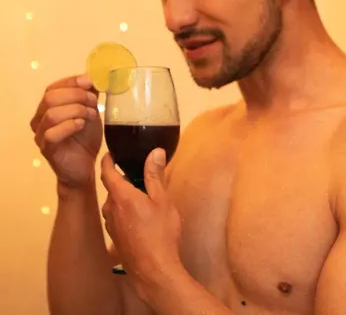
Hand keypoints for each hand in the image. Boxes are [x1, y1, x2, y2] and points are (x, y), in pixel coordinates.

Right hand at [30, 75, 102, 188]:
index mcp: (49, 107)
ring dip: (76, 110)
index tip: (89, 81)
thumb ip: (89, 97)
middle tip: (93, 102)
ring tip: (91, 115)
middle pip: (50, 98)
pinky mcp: (47, 149)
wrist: (85, 166)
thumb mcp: (90, 112)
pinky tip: (81, 125)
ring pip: (51, 114)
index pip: (53, 88)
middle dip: (76, 96)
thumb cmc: (85, 138)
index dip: (71, 82)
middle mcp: (40, 119)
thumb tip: (94, 79)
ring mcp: (41, 135)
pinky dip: (69, 125)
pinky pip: (51, 134)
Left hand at [100, 148, 181, 282]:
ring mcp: (111, 225)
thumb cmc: (160, 234)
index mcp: (121, 196)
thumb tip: (155, 152)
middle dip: (122, 179)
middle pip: (112, 188)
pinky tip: (139, 217)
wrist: (153, 270)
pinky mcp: (115, 238)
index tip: (110, 153)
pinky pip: (116, 217)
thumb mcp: (162, 200)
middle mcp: (111, 209)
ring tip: (141, 196)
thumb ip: (155, 175)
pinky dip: (124, 210)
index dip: (107, 160)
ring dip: (123, 196)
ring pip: (114, 204)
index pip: (107, 172)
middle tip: (138, 175)